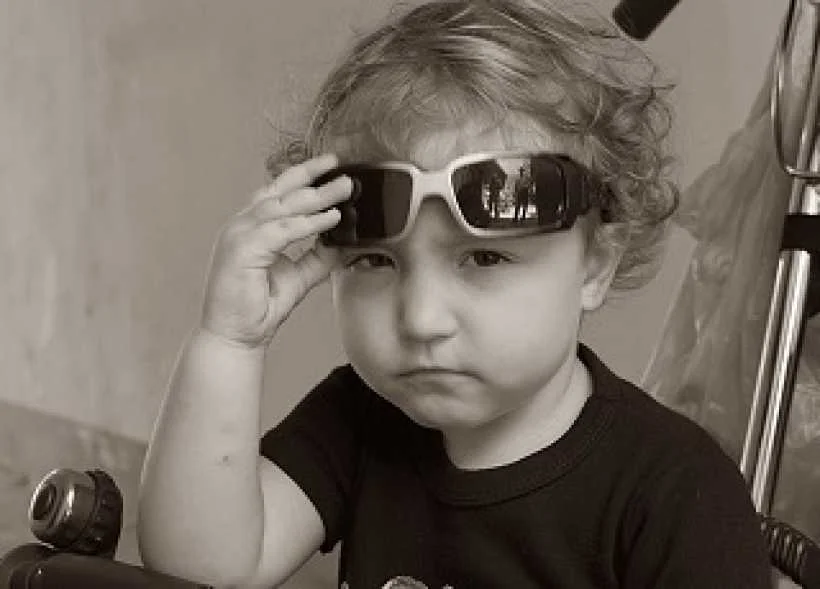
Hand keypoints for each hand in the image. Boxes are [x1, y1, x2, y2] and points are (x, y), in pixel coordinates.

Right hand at [201, 154, 349, 348]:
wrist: (234, 337)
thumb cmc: (256, 309)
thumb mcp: (298, 277)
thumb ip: (319, 258)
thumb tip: (344, 242)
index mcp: (251, 228)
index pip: (278, 192)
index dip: (304, 176)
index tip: (330, 165)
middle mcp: (242, 226)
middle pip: (281, 192)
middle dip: (314, 179)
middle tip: (343, 172)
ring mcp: (239, 235)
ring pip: (282, 207)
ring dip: (316, 197)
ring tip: (343, 190)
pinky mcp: (243, 250)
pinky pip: (281, 230)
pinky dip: (308, 223)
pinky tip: (330, 219)